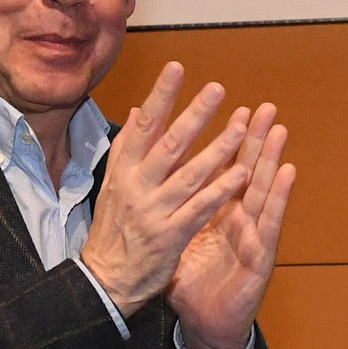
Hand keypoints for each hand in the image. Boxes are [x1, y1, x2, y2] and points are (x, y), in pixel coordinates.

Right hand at [78, 64, 255, 314]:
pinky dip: (220, 191)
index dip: (160, 96)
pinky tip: (241, 174)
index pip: (143, 126)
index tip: (176, 68)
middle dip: (194, 115)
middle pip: (168, 144)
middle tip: (217, 89)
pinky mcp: (170, 235)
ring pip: (189, 174)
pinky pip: (200, 208)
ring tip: (242, 128)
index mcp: (122, 171)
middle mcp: (136, 187)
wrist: (105, 280)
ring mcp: (154, 211)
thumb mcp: (112, 185)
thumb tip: (135, 110)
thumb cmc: (113, 229)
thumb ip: (127, 148)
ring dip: (217, 149)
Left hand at [169, 105, 294, 348]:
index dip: (229, 143)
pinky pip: (269, 223)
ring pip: (262, 191)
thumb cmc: (193, 286)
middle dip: (256, 140)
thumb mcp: (177, 241)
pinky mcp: (260, 257)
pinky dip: (278, 196)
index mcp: (216, 215)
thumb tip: (154, 184)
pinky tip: (288, 172)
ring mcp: (251, 237)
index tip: (233, 109)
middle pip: (247, 173)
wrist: (205, 327)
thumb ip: (172, 210)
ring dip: (272, 157)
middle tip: (265, 106)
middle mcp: (237, 221)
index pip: (223, 173)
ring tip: (280, 128)